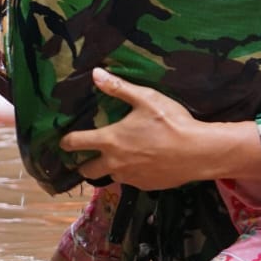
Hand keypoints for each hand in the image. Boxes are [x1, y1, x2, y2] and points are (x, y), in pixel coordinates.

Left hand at [61, 69, 260, 188]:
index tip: (63, 142)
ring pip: (110, 176)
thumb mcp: (146, 99)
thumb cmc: (170, 122)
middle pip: (88, 171)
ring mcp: (129, 178)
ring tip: (118, 159)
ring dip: (110, 169)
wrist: (197, 152)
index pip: (77, 143)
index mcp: (110, 140)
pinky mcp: (145, 186)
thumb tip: (95, 74)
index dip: (67, 142)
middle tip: (87, 157)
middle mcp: (114, 162)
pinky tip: (142, 164)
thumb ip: (119, 88)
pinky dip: (131, 174)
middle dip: (84, 164)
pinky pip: (130, 181)